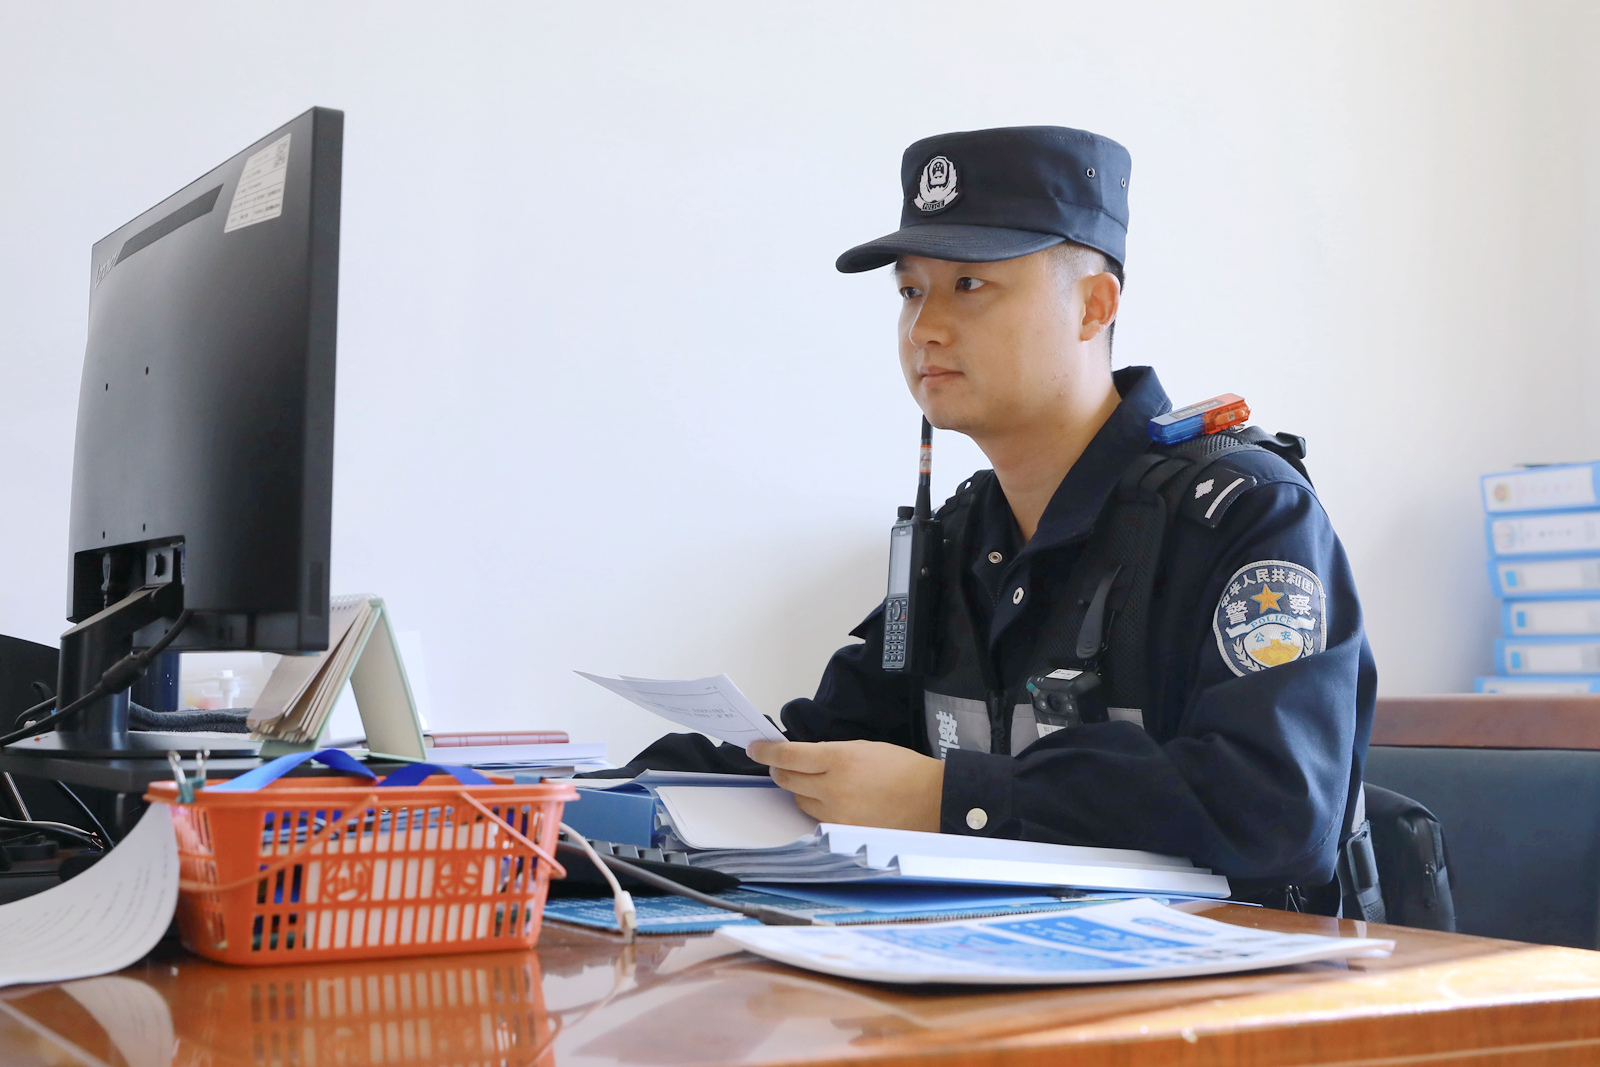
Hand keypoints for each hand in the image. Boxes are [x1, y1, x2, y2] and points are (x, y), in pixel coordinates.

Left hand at [746, 739, 943, 831]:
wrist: (932, 801)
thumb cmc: (903, 769)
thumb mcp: (864, 748)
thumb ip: (831, 754)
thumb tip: (803, 758)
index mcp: (840, 759)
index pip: (790, 756)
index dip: (768, 752)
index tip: (756, 748)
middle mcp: (834, 788)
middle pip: (788, 780)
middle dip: (780, 771)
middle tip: (781, 766)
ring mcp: (838, 813)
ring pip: (800, 801)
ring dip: (801, 790)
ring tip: (820, 784)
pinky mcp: (844, 832)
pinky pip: (818, 818)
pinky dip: (819, 808)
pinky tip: (833, 801)